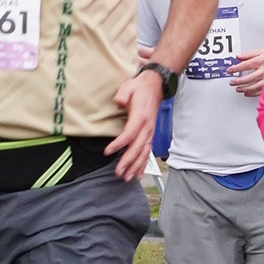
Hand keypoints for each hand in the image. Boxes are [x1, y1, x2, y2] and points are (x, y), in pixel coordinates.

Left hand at [106, 68, 161, 183]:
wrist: (155, 86)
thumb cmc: (139, 88)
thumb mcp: (128, 87)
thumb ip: (123, 95)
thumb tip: (119, 102)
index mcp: (140, 117)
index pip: (130, 133)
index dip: (119, 144)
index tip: (108, 152)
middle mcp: (147, 127)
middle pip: (137, 147)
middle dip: (128, 161)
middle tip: (118, 172)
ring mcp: (150, 132)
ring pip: (144, 153)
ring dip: (136, 166)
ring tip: (127, 177)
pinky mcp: (150, 135)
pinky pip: (147, 153)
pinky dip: (143, 165)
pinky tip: (138, 174)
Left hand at [230, 50, 263, 96]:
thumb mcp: (262, 51)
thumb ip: (249, 54)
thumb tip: (238, 56)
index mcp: (262, 61)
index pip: (246, 65)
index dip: (236, 68)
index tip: (230, 70)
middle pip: (250, 77)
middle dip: (239, 81)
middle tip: (232, 82)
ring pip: (255, 86)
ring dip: (244, 88)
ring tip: (237, 89)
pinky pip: (260, 91)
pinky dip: (252, 93)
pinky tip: (247, 93)